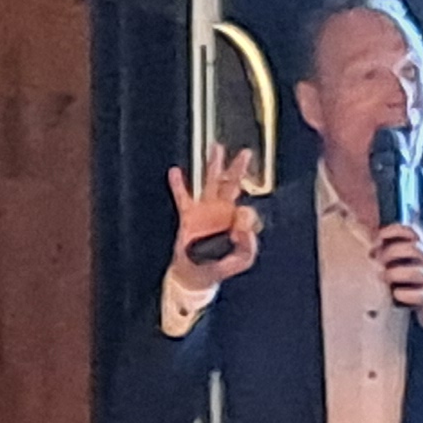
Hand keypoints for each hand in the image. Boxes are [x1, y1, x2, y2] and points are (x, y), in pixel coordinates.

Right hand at [166, 150, 263, 296]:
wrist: (194, 274)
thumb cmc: (218, 266)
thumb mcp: (240, 261)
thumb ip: (247, 247)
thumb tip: (246, 229)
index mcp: (238, 222)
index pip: (246, 210)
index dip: (245, 216)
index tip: (240, 223)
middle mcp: (224, 212)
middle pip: (234, 185)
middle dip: (239, 169)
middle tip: (245, 153)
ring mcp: (206, 211)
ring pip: (211, 183)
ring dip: (214, 166)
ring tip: (216, 149)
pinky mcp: (189, 215)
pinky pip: (183, 197)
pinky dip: (179, 185)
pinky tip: (176, 172)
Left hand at [371, 220, 422, 344]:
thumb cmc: (422, 285)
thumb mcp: (415, 263)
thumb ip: (400, 251)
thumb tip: (375, 244)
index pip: (413, 231)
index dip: (393, 231)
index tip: (378, 239)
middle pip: (413, 249)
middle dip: (390, 253)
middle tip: (378, 261)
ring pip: (415, 272)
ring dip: (393, 274)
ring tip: (384, 278)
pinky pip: (419, 295)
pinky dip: (403, 294)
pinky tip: (397, 294)